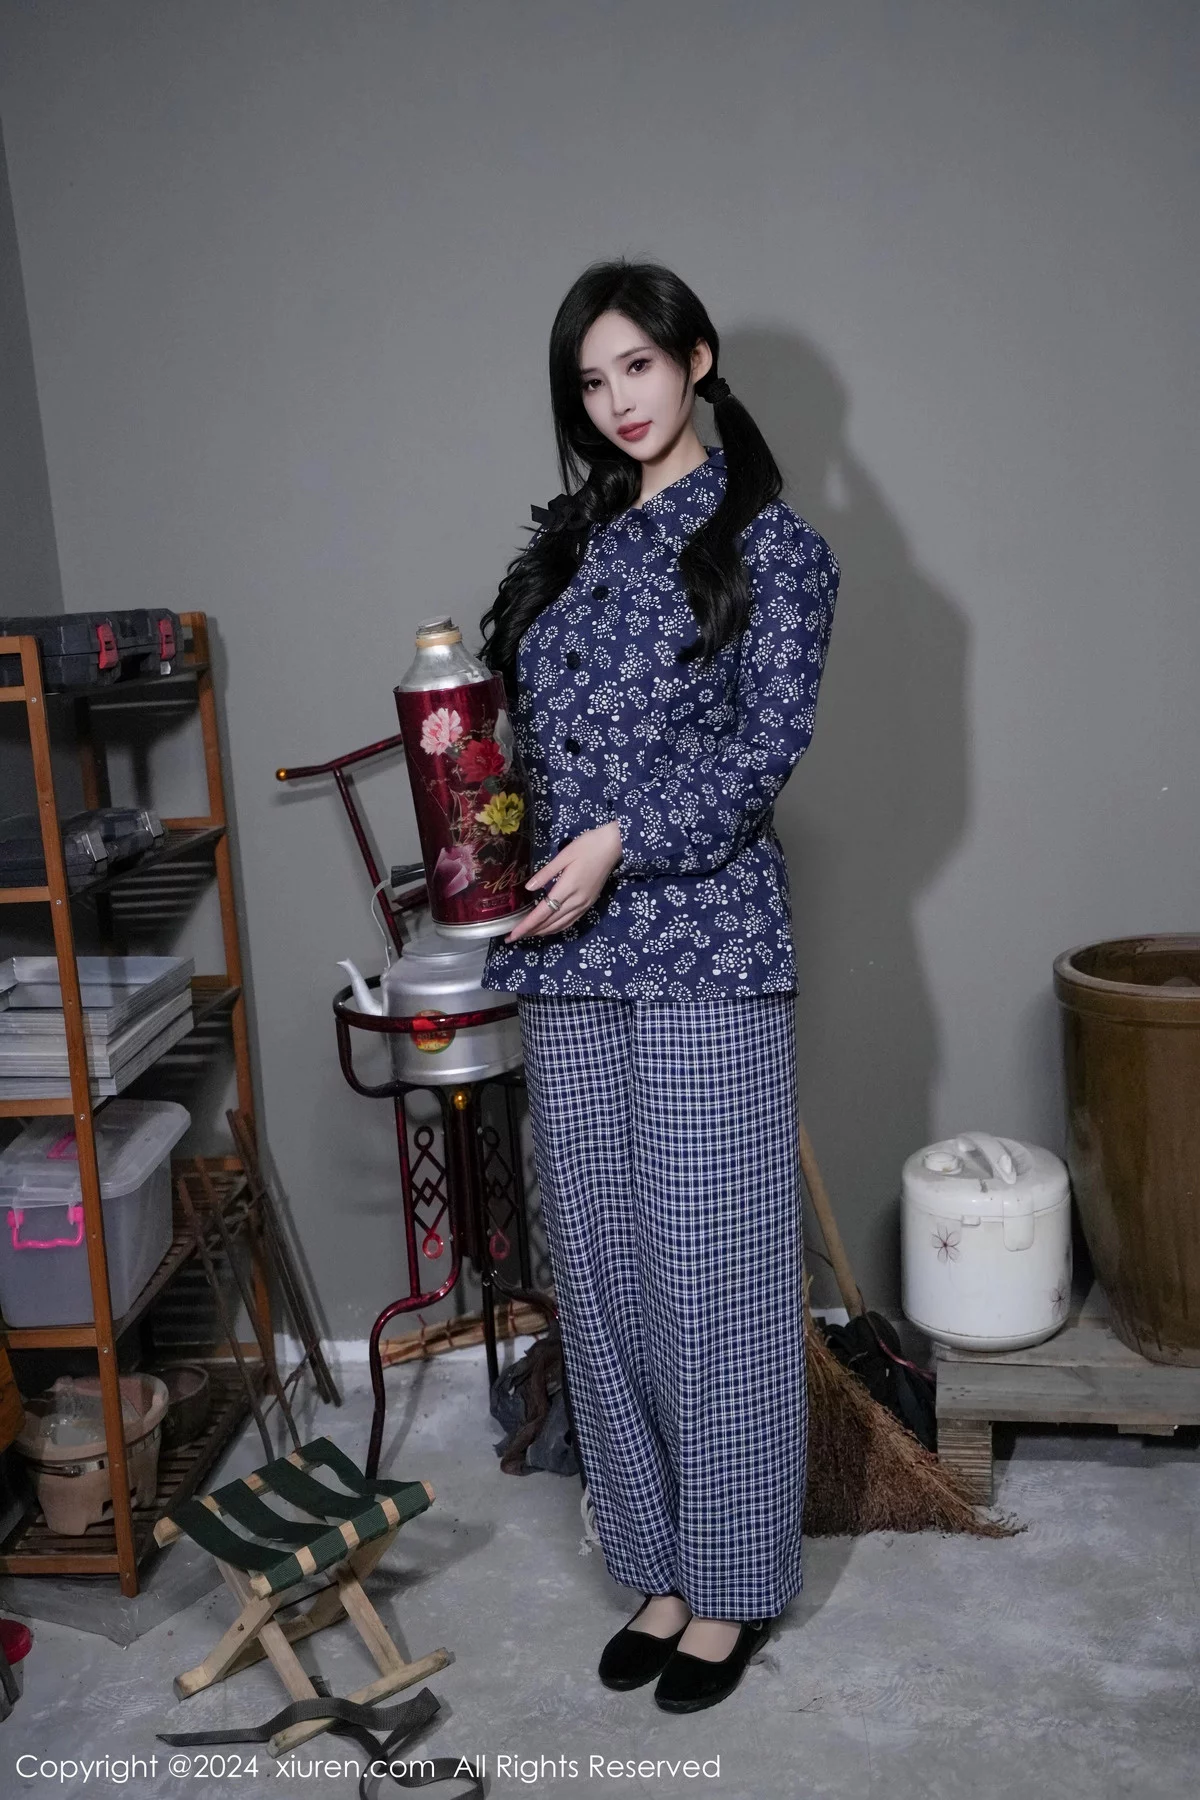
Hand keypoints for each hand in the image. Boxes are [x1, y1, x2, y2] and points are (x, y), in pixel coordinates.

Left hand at [504, 822, 622, 940]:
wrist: (614, 846)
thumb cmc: (587, 846)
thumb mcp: (564, 855)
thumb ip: (546, 873)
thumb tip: (528, 888)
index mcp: (567, 888)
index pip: (543, 913)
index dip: (527, 925)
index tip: (513, 934)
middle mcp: (576, 901)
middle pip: (550, 922)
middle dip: (531, 932)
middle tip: (514, 937)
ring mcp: (584, 904)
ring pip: (561, 925)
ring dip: (544, 932)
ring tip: (528, 934)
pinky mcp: (589, 903)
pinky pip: (571, 921)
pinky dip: (557, 928)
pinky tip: (549, 928)